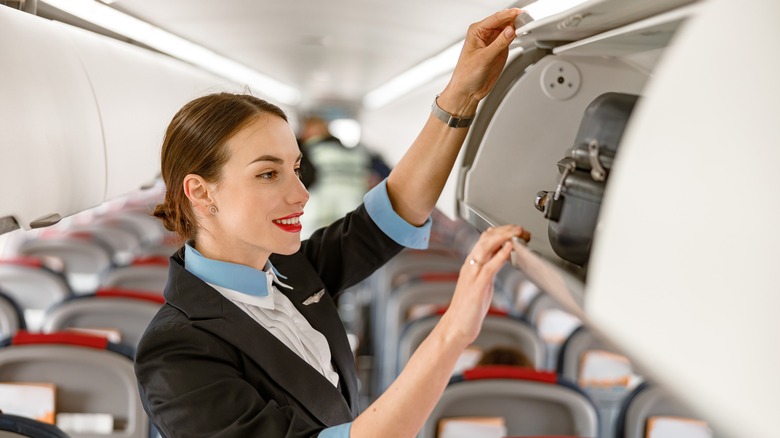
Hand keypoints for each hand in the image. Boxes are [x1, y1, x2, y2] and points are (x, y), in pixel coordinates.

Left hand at [439, 9, 521, 112]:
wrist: (468, 91)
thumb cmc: (466, 75)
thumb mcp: (484, 59)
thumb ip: (498, 44)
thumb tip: (510, 31)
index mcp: (476, 31)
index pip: (495, 18)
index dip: (509, 15)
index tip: (520, 13)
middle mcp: (485, 34)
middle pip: (503, 21)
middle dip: (515, 19)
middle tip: (527, 19)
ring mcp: (493, 41)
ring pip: (508, 28)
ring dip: (517, 26)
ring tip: (527, 25)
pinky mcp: (500, 49)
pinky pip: (511, 38)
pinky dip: (518, 35)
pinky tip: (523, 33)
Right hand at [439, 224, 530, 346]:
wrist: (456, 326)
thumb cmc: (468, 309)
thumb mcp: (481, 284)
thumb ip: (489, 270)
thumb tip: (501, 260)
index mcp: (471, 265)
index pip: (484, 240)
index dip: (500, 232)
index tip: (515, 230)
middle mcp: (470, 266)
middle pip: (486, 239)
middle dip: (504, 230)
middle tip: (520, 228)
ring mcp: (472, 274)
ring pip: (486, 247)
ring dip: (504, 237)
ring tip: (517, 233)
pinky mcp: (477, 285)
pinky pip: (490, 266)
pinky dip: (500, 255)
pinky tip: (509, 249)